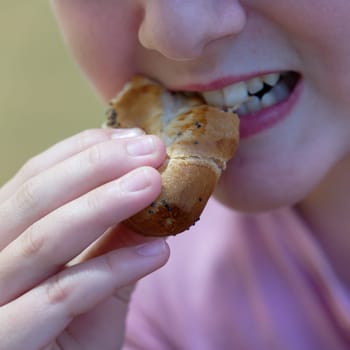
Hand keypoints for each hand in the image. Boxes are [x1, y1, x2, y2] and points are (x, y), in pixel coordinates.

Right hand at [0, 128, 168, 349]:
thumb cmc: (69, 334)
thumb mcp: (93, 280)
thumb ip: (114, 238)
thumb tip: (147, 186)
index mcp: (3, 235)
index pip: (36, 178)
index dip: (85, 152)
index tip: (134, 139)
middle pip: (35, 197)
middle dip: (97, 166)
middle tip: (152, 149)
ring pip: (46, 238)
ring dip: (106, 204)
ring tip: (153, 183)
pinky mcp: (10, 342)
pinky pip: (64, 295)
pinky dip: (114, 268)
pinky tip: (158, 252)